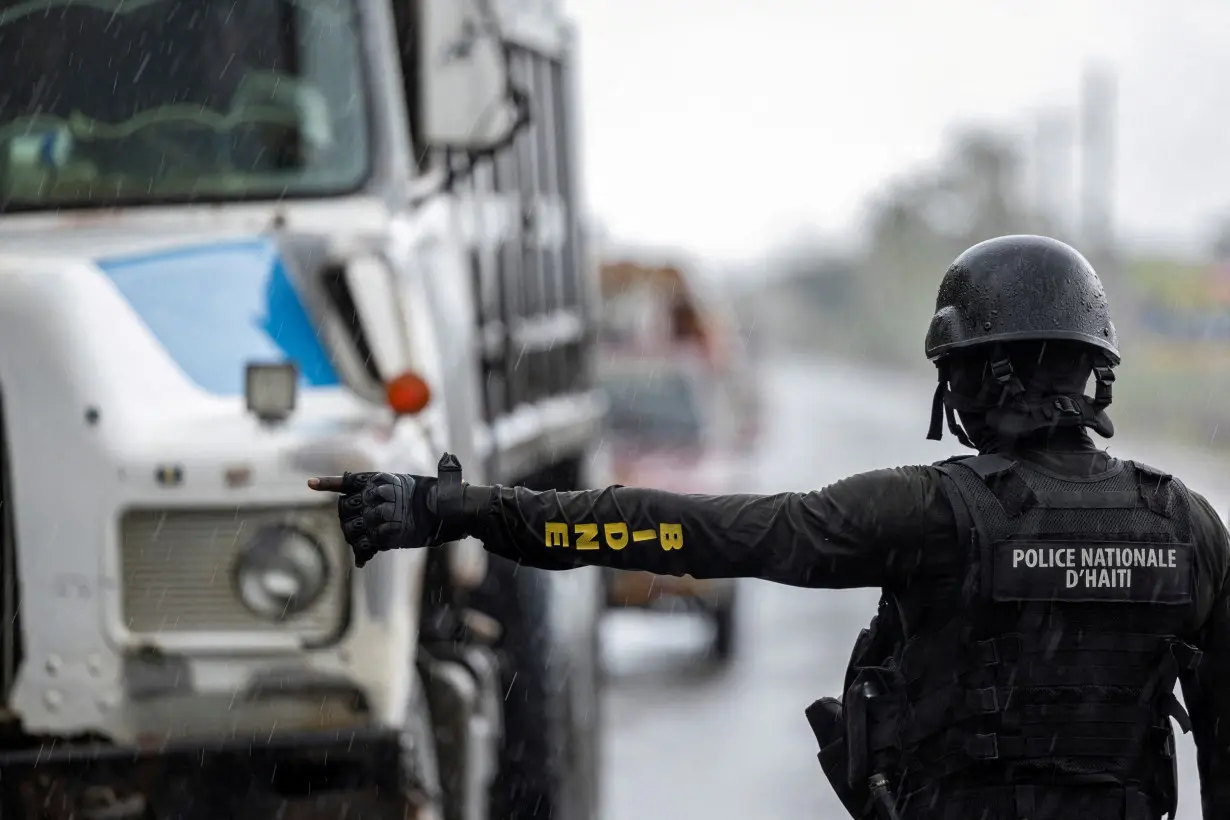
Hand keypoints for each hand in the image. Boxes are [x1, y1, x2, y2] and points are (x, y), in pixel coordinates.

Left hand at [308, 471, 440, 567]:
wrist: (446, 509)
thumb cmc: (431, 495)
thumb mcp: (406, 483)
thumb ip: (383, 490)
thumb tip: (358, 495)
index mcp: (378, 480)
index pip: (346, 482)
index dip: (327, 483)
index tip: (310, 484)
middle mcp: (375, 495)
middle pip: (344, 508)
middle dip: (346, 518)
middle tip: (355, 526)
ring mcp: (378, 515)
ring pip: (349, 528)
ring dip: (352, 537)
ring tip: (362, 541)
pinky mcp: (385, 534)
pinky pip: (363, 545)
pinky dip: (362, 554)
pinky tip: (362, 559)